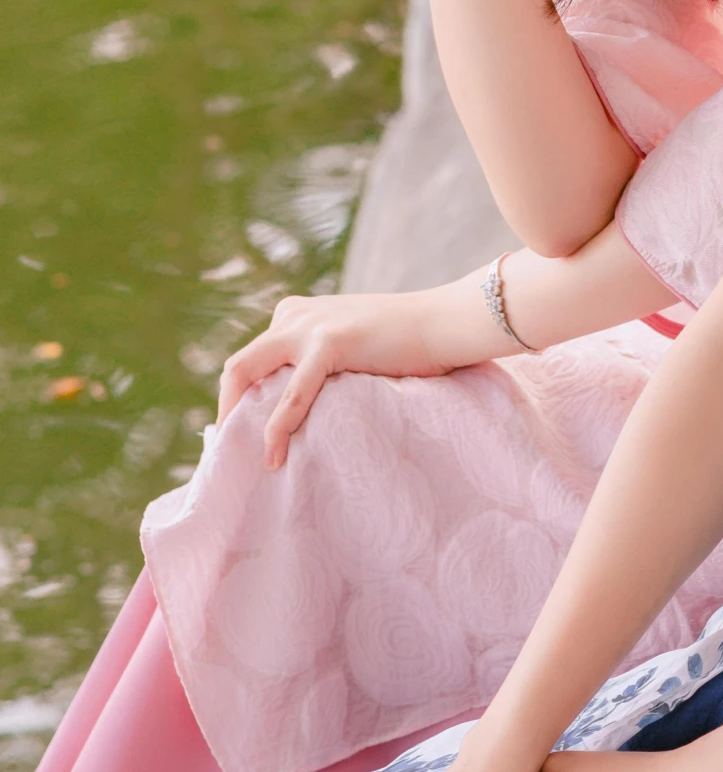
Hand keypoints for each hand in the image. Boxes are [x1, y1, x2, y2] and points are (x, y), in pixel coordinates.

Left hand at [216, 276, 494, 464]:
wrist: (446, 322)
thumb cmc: (409, 344)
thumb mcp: (351, 345)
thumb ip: (321, 362)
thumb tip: (301, 407)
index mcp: (297, 314)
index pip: (252, 358)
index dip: (240, 398)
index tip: (242, 434)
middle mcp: (294, 314)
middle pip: (239, 365)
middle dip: (227, 410)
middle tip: (232, 452)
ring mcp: (310, 325)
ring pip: (247, 370)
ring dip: (237, 417)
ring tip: (244, 458)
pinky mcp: (331, 342)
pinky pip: (292, 393)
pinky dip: (277, 427)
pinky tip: (274, 456)